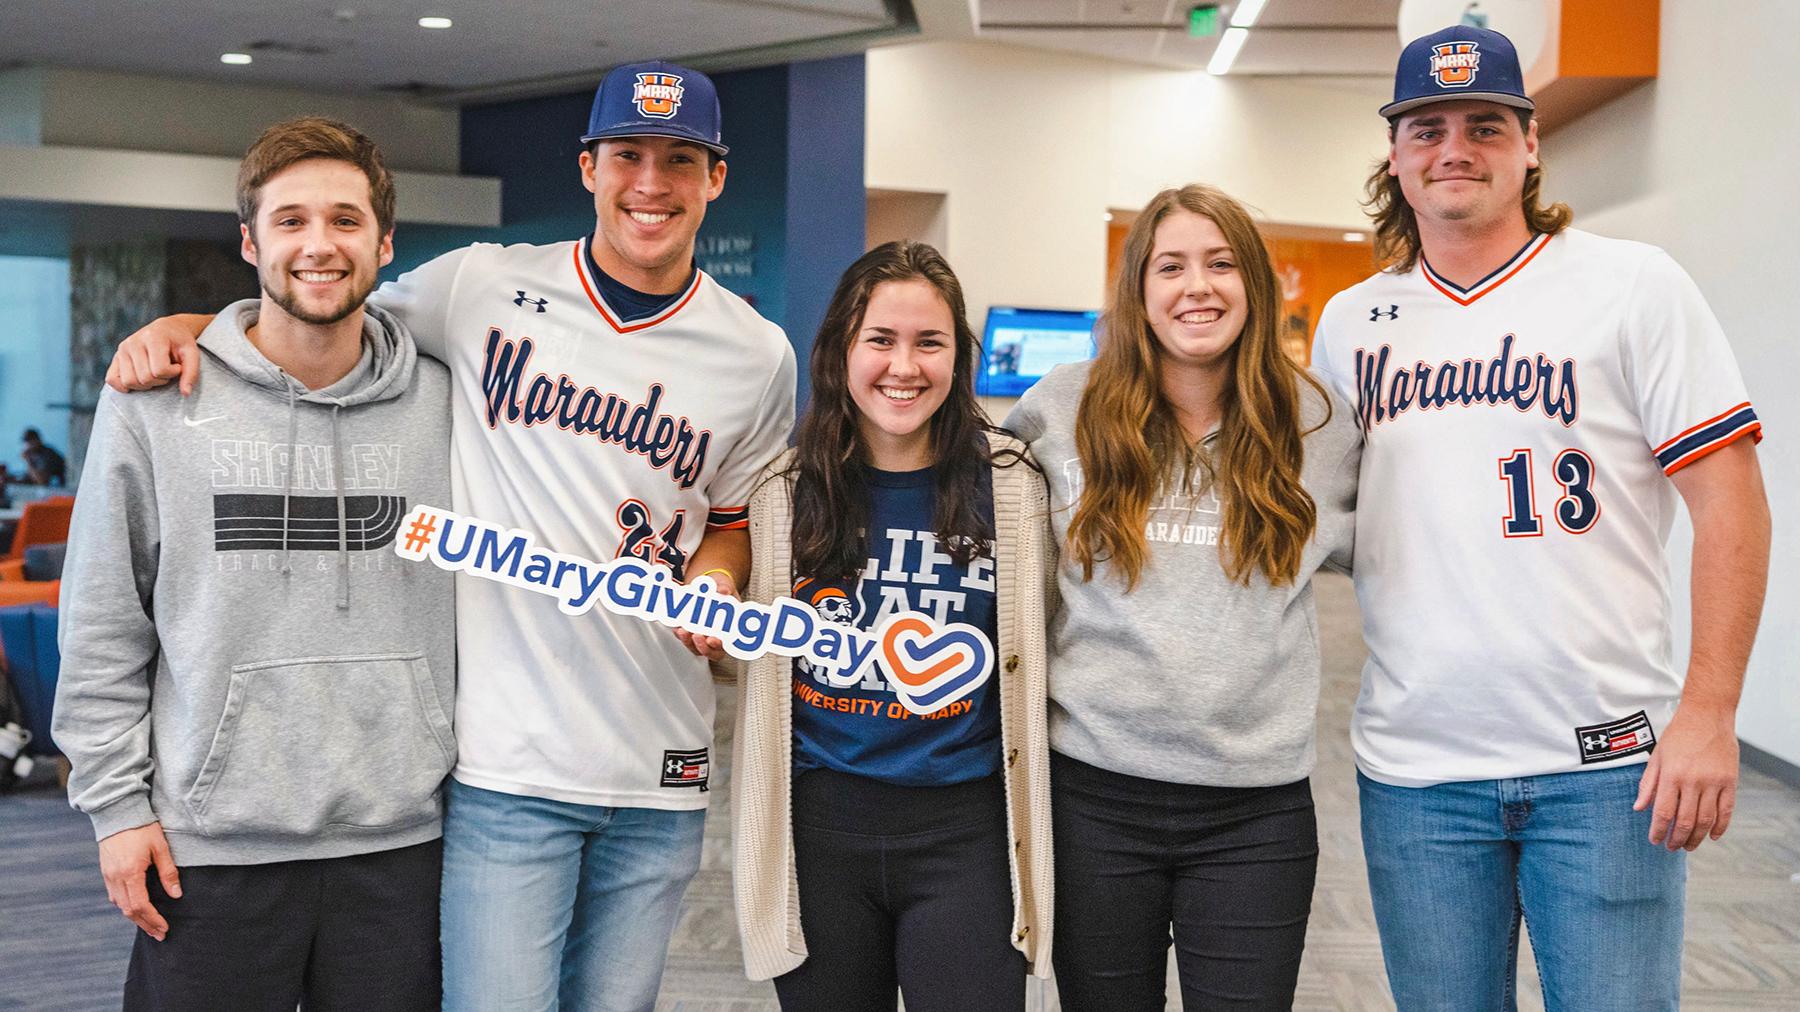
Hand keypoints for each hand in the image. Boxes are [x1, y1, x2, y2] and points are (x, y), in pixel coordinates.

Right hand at [98, 822, 181, 939]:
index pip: (140, 906)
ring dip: (135, 917)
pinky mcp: (106, 872)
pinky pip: (114, 895)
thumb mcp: (160, 847)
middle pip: (129, 910)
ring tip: (151, 925)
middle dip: (145, 924)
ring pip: (120, 905)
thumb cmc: (142, 827)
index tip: (164, 928)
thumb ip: (168, 872)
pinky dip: (126, 906)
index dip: (153, 920)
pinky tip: (137, 908)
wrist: (118, 812)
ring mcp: (108, 875)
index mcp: (130, 873)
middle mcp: (116, 878)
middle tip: (160, 934)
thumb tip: (176, 895)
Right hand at [106, 314, 209, 394]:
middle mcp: (133, 342)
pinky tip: (139, 382)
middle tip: (167, 371)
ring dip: (146, 385)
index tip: (177, 366)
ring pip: (130, 382)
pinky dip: (125, 386)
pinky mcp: (116, 357)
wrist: (166, 329)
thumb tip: (185, 394)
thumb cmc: (180, 342)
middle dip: (160, 380)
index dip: (173, 373)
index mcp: (153, 337)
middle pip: (145, 378)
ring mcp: (122, 350)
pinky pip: (112, 380)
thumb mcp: (192, 353)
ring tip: (155, 373)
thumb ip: (191, 373)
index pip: (160, 370)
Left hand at [674, 569, 735, 660]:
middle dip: (701, 647)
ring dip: (687, 641)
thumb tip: (723, 590)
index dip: (719, 645)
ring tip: (682, 630)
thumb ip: (724, 586)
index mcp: (729, 627)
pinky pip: (684, 636)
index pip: (725, 644)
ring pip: (694, 646)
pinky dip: (679, 633)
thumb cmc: (720, 587)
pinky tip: (676, 625)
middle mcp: (716, 634)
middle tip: (695, 635)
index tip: (712, 639)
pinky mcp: (689, 629)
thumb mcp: (724, 583)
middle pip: (709, 651)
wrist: (708, 584)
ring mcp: (702, 633)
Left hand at [1634, 703, 1738, 851]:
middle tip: (1672, 847)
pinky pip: (1726, 810)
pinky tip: (1713, 836)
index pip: (1663, 812)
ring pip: (1707, 820)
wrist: (1707, 715)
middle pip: (1686, 821)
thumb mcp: (1656, 756)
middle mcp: (1693, 781)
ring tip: (1689, 846)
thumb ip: (1648, 783)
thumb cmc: (1678, 734)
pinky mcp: (1730, 781)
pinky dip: (1721, 826)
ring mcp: (1714, 782)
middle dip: (1677, 839)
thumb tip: (1638, 808)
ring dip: (1697, 837)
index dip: (1658, 831)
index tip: (1655, 841)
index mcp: (1671, 775)